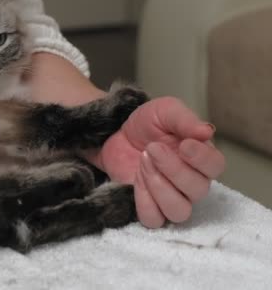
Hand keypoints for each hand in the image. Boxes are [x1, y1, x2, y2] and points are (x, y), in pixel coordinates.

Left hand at [93, 97, 225, 227]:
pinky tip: (136, 180)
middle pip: (198, 190)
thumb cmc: (146, 124)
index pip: (216, 166)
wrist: (115, 135)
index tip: (183, 144)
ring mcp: (172, 198)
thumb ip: (185, 120)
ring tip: (143, 163)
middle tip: (152, 148)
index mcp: (201, 157)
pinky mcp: (149, 207)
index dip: (201, 158)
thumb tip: (207, 131)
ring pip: (179, 211)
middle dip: (172, 169)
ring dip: (159, 187)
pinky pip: (154, 219)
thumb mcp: (165, 111)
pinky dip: (144, 201)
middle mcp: (192, 182)